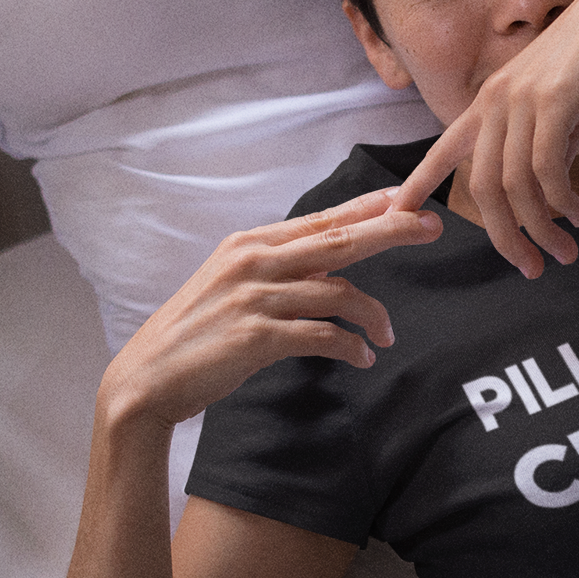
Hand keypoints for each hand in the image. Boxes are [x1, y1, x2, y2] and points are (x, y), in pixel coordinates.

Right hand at [101, 189, 441, 428]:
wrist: (148, 378)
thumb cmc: (198, 333)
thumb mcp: (235, 284)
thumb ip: (280, 268)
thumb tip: (334, 262)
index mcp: (250, 244)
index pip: (322, 219)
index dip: (369, 209)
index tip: (407, 200)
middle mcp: (253, 262)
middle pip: (339, 240)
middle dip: (391, 231)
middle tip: (430, 227)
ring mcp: (254, 298)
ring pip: (337, 292)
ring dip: (372, 315)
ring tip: (386, 337)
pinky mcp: (256, 337)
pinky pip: (322, 336)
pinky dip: (350, 347)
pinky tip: (362, 358)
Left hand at [390, 0, 578, 276]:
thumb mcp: (572, 113)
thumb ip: (551, 149)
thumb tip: (545, 193)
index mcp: (492, 101)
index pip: (444, 149)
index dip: (418, 184)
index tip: (398, 214)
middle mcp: (496, 100)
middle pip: (481, 187)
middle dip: (504, 237)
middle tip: (530, 269)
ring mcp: (522, 98)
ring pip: (514, 185)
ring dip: (541, 228)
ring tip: (565, 252)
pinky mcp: (555, 98)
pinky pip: (547, 168)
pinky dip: (562, 201)